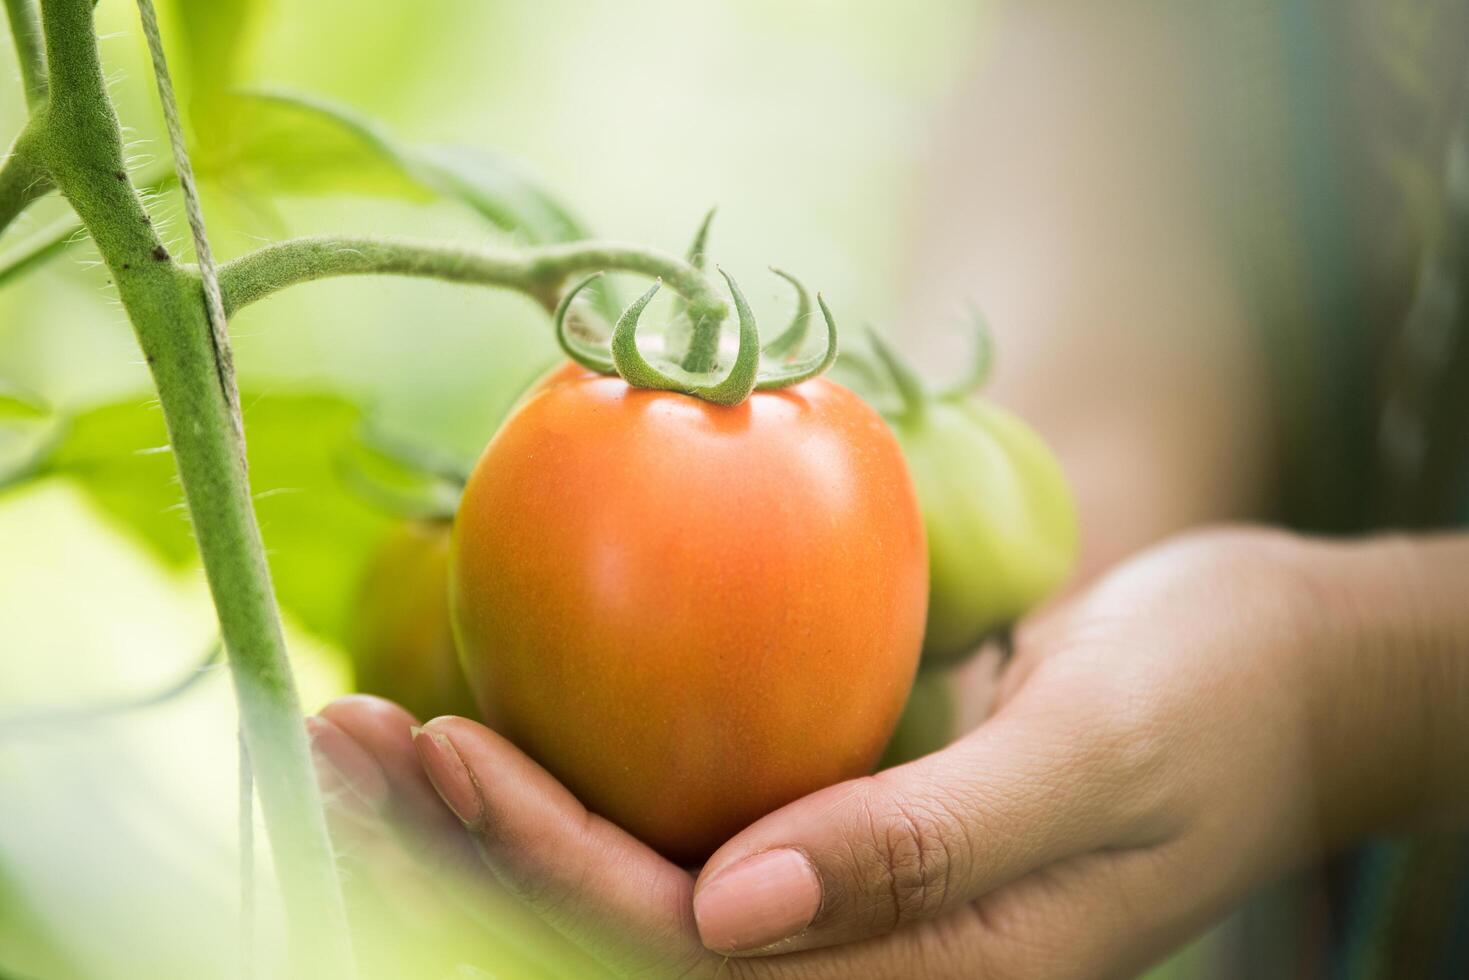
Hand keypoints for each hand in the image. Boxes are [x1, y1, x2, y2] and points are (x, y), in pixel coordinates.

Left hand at [311, 527, 1468, 978]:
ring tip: (369, 724)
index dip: (551, 859)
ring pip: (630, 867)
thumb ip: (929, 849)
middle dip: (470, 842)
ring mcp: (842, 883)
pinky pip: (683, 799)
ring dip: (496, 801)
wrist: (1278, 664)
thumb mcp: (1094, 766)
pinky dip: (579, 757)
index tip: (446, 744)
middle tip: (341, 736)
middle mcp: (860, 950)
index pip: (688, 948)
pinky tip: (498, 693)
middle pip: (620, 925)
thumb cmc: (1213, 705)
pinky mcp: (838, 807)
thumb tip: (735, 913)